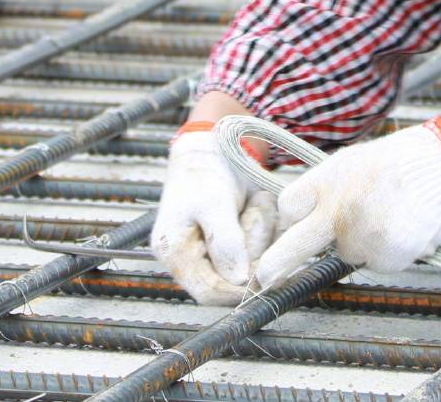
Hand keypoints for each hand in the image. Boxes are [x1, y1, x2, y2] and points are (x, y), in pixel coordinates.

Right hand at [149, 127, 276, 304]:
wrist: (210, 149)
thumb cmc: (204, 173)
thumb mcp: (214, 203)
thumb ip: (225, 243)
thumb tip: (239, 281)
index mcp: (175, 254)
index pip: (208, 292)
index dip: (238, 291)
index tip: (265, 275)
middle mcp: (190, 260)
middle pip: (232, 278)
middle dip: (253, 248)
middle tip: (256, 209)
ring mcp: (210, 253)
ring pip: (248, 262)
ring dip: (260, 231)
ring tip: (255, 201)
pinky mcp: (229, 244)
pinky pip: (256, 246)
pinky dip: (263, 226)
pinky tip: (257, 204)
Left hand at [255, 117, 440, 285]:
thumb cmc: (404, 159)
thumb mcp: (354, 160)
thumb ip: (328, 187)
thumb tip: (308, 211)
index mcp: (328, 180)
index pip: (289, 206)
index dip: (295, 214)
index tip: (296, 220)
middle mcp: (339, 211)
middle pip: (296, 246)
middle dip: (276, 264)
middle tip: (262, 279)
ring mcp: (362, 237)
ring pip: (349, 253)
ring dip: (362, 242)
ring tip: (389, 214)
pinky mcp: (386, 257)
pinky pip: (378, 261)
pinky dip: (388, 251)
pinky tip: (404, 226)